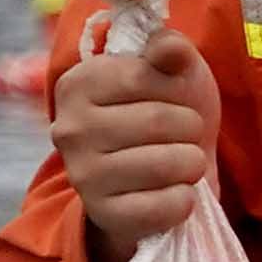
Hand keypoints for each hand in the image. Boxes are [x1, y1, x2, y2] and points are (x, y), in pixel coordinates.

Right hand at [50, 26, 222, 261]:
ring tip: (182, 161)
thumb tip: (171, 47)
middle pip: (160, 121)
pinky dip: (186, 200)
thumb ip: (169, 49)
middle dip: (191, 128)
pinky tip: (176, 192)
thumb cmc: (164, 111)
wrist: (160, 174)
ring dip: (192, 163)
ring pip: (168, 164)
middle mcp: (69, 128)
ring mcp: (83, 175)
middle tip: (183, 135)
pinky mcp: (106, 214)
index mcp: (77, 84)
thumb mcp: (171, 71)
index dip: (176, 88)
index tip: (172, 98)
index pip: (145, 76)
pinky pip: (168, 206)